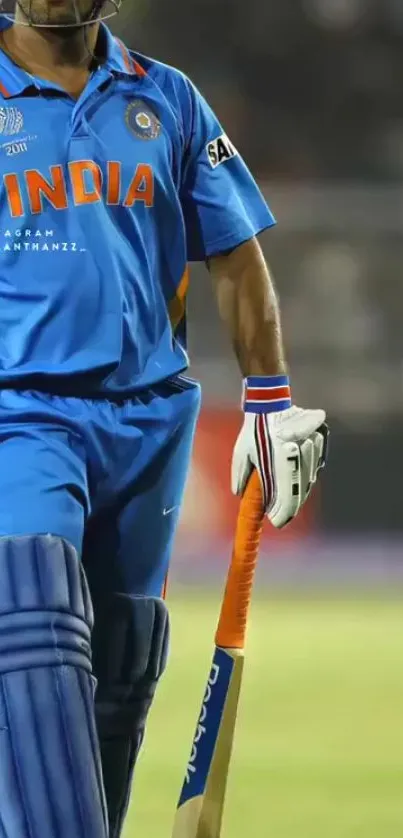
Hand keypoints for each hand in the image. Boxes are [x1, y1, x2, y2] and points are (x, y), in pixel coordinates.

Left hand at [231, 376, 327, 527]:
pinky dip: (304, 477)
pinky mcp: (318, 441)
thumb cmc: (253, 431)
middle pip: (300, 489)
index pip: (286, 494)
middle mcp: (297, 452)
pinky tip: (296, 482)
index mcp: (279, 457)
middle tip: (280, 516)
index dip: (283, 513)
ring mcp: (310, 445)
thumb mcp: (242, 454)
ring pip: (309, 478)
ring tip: (286, 500)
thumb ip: (241, 476)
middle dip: (290, 505)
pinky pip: (314, 466)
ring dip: (298, 491)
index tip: (277, 522)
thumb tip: (240, 495)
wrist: (270, 403)